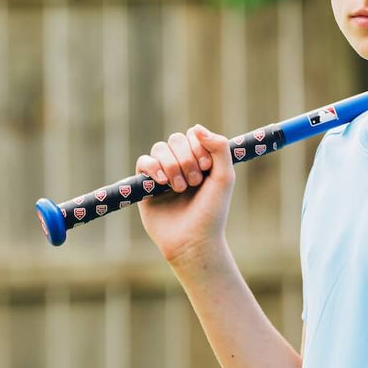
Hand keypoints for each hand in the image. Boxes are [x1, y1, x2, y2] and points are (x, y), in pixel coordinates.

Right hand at [135, 124, 235, 264]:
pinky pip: (143, 161)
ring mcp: (163, 173)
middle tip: (194, 182)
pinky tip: (162, 183)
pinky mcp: (146, 185)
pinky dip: (153, 167)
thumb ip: (219, 148)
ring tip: (179, 188)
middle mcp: (182, 164)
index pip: (194, 135)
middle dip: (186, 159)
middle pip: (176, 139)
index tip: (206, 168)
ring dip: (171, 166)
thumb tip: (197, 127)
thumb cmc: (212, 212)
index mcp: (201, 160)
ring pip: (159, 148)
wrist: (192, 241)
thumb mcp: (224, 177)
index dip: (198, 147)